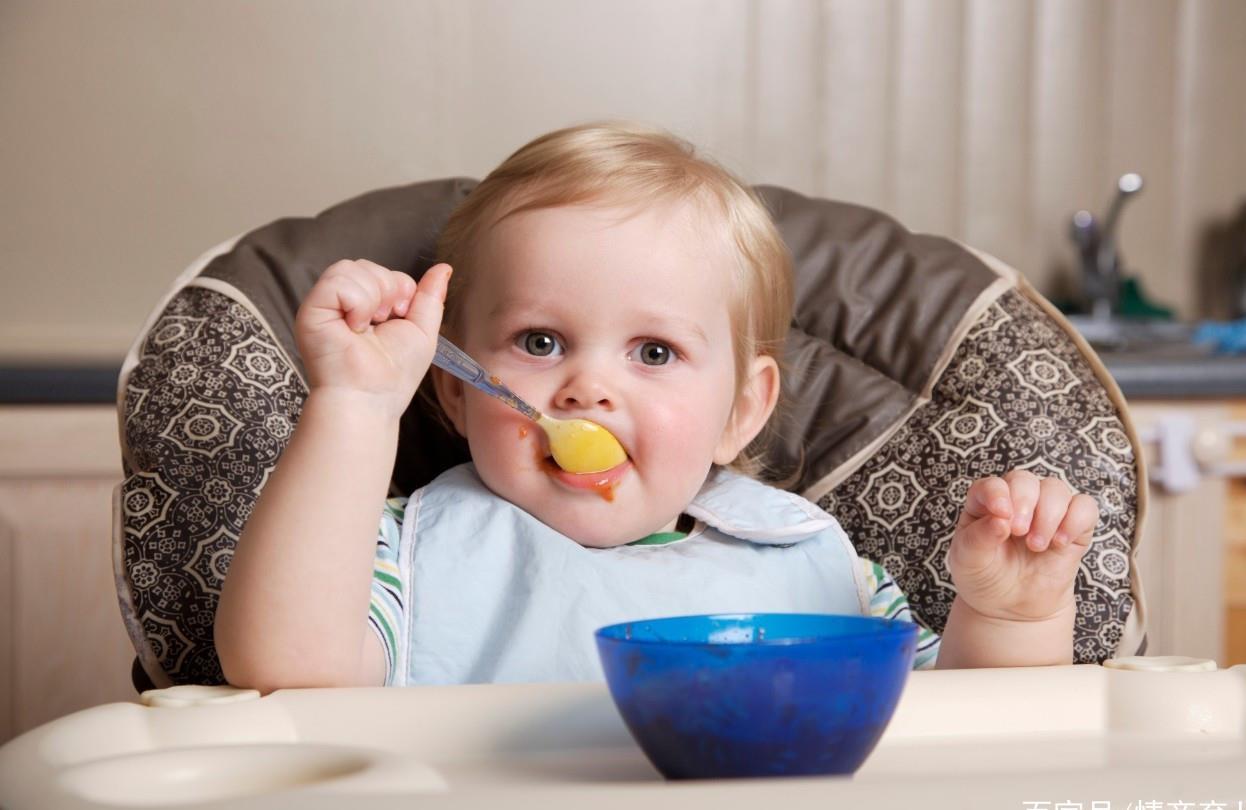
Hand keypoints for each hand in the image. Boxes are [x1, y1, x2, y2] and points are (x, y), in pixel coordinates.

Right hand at [295, 260, 451, 416]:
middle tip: (384, 323)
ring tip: (369, 327)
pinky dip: (358, 303)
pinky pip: (338, 281)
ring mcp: (324, 305)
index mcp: (363, 305)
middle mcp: (341, 303)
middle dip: (388, 289)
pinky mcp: (311, 310)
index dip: (399, 287)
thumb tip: (444, 268)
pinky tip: (355, 327)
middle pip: (366, 265)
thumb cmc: (394, 374)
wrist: (371, 398)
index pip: (381, 271)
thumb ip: (431, 297)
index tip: (399, 316)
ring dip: (373, 297)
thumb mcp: (422, 330)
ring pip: (351, 268)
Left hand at [947, 470, 1098, 622]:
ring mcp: (1045, 511)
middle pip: (1025, 481)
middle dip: (1024, 503)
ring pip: (1056, 489)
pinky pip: (1085, 507)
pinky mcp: (1072, 527)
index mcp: (984, 503)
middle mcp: (1016, 500)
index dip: (998, 494)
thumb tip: (1000, 519)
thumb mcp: (970, 560)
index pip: (992, 485)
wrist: (1011, 607)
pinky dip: (1076, 520)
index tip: (1002, 515)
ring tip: (1037, 546)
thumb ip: (980, 537)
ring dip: (1048, 514)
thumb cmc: (985, 576)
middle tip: (1020, 532)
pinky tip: (1060, 542)